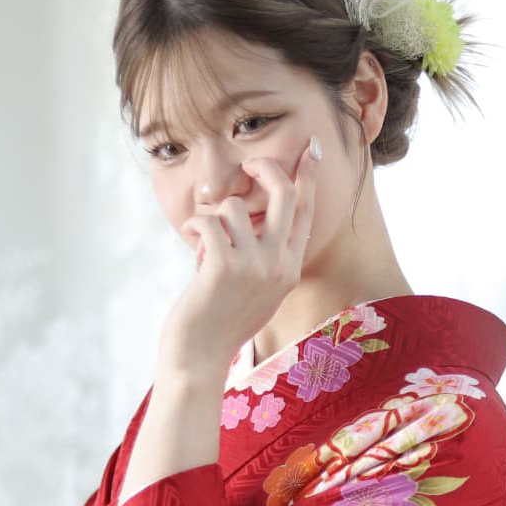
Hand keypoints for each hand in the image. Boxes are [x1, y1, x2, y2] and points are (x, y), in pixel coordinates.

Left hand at [163, 136, 321, 377]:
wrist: (200, 356)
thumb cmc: (221, 321)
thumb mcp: (256, 289)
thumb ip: (263, 256)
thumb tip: (251, 217)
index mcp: (290, 269)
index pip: (306, 213)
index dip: (308, 176)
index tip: (313, 149)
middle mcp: (279, 265)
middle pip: (284, 194)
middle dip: (265, 166)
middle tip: (247, 162)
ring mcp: (255, 266)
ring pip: (236, 207)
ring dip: (213, 218)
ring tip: (204, 245)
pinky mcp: (224, 267)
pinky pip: (209, 220)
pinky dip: (195, 226)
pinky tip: (192, 246)